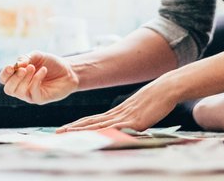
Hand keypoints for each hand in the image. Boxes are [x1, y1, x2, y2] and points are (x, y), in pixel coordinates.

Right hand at [0, 51, 78, 104]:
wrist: (68, 70)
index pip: (4, 79)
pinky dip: (36, 79)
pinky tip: (43, 70)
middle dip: (14, 78)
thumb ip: (25, 58)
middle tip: (24, 68)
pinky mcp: (40, 99)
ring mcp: (30, 95)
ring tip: (33, 67)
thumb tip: (16, 65)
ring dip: (25, 78)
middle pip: (8, 89)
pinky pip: (33, 92)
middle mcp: (22, 87)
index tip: (11, 66)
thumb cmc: (51, 63)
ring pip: (19, 92)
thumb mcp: (37, 56)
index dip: (5, 74)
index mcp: (18, 77)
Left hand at [57, 76, 177, 132]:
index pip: (92, 120)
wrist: (166, 88)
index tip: (64, 129)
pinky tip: (96, 135)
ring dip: (83, 130)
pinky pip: (118, 128)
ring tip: (68, 133)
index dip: (77, 125)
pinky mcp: (135, 121)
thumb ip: (127, 118)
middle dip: (73, 128)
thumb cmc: (154, 99)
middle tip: (57, 133)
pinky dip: (106, 132)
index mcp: (116, 113)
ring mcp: (125, 118)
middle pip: (91, 122)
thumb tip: (121, 126)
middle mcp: (117, 115)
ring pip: (99, 125)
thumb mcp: (137, 111)